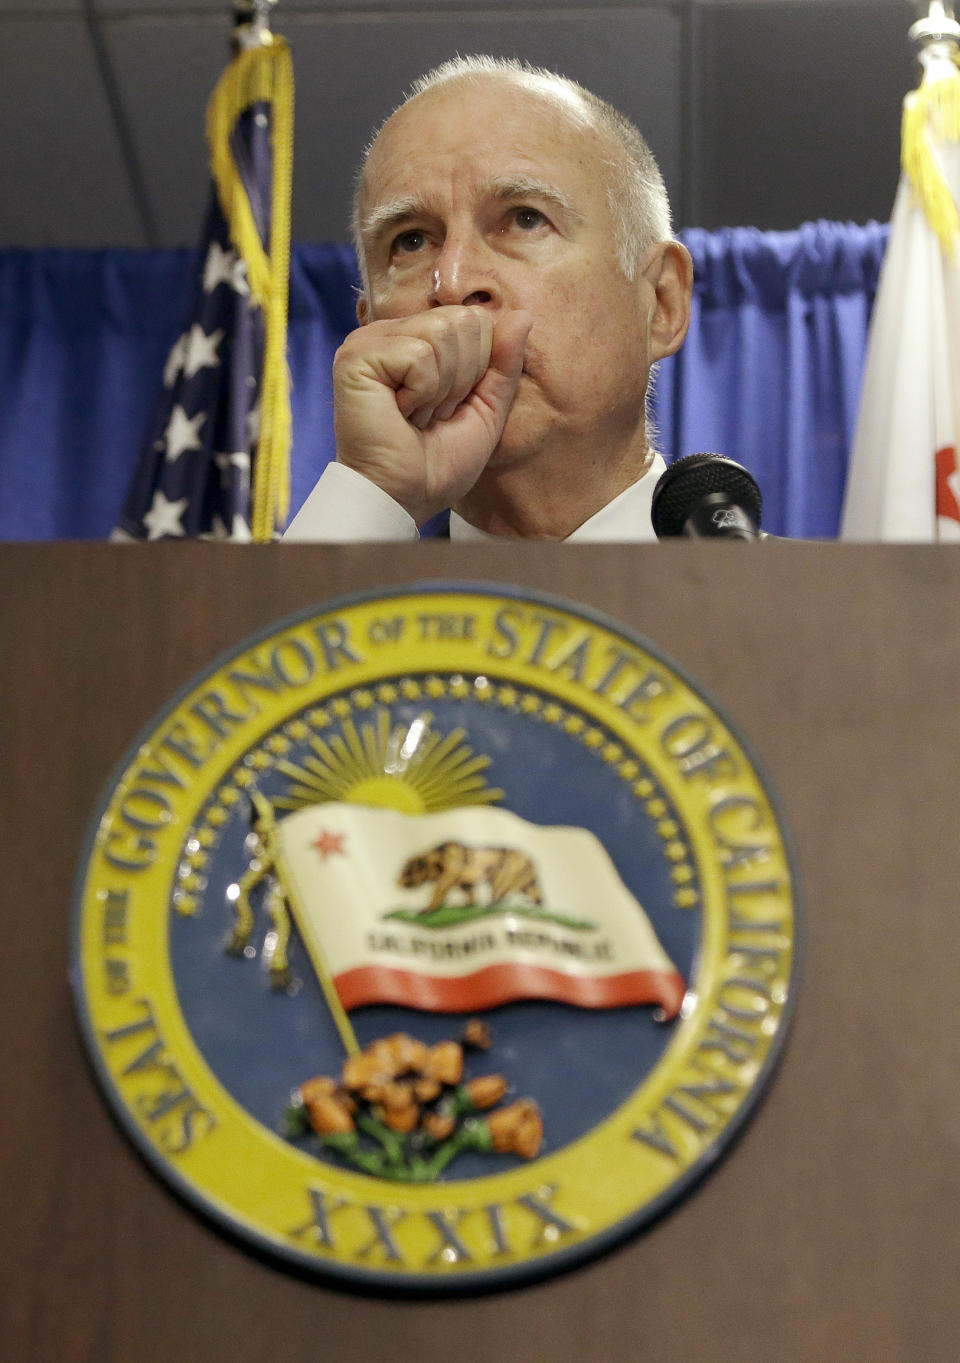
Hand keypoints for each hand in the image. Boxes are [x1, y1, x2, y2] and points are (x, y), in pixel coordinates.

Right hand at [332, 306, 532, 524]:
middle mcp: (392, 333)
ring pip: (443, 333)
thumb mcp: (487, 410)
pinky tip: (399, 413)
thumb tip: (523, 315)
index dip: (478, 369)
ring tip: (415, 415)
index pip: (475, 319)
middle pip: (463, 320)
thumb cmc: (438, 463)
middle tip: (431, 414)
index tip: (449, 407)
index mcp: (418, 338)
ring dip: (441, 389)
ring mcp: (370, 341)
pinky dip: (421, 394)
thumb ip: (504, 363)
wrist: (405, 498)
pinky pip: (420, 355)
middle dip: (462, 379)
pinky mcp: (357, 356)